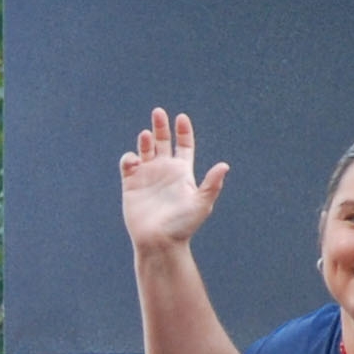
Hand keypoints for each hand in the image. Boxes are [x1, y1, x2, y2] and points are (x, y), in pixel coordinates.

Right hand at [117, 109, 229, 254]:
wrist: (158, 242)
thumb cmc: (182, 225)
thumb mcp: (201, 203)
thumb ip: (211, 184)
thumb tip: (224, 165)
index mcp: (182, 172)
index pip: (183, 145)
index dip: (183, 130)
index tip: (181, 117)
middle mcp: (164, 171)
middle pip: (163, 141)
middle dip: (160, 125)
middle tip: (158, 111)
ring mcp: (147, 176)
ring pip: (145, 149)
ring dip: (145, 139)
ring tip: (146, 135)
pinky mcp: (131, 184)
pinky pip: (128, 164)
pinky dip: (130, 157)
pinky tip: (134, 160)